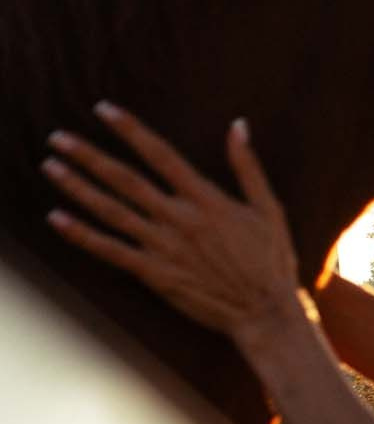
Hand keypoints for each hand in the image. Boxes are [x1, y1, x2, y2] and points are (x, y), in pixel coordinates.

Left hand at [42, 101, 302, 342]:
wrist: (266, 314)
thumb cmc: (272, 263)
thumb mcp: (269, 209)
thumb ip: (248, 167)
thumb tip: (238, 125)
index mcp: (207, 200)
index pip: (161, 155)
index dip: (130, 130)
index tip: (103, 110)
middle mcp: (180, 220)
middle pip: (126, 180)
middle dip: (89, 157)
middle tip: (58, 138)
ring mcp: (165, 248)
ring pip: (113, 212)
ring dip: (78, 188)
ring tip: (50, 167)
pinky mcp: (156, 274)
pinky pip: (112, 251)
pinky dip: (83, 236)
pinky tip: (57, 219)